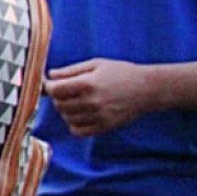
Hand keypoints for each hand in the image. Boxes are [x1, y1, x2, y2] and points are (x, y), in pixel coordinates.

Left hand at [45, 58, 160, 135]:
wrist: (147, 89)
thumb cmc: (121, 72)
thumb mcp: (96, 64)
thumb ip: (71, 70)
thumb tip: (50, 75)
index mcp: (88, 84)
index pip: (55, 91)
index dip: (49, 87)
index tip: (50, 84)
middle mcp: (92, 102)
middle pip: (59, 105)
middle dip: (57, 97)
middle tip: (65, 91)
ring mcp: (99, 117)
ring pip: (67, 118)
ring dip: (66, 110)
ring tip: (75, 101)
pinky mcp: (105, 127)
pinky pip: (78, 131)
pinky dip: (74, 124)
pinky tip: (80, 114)